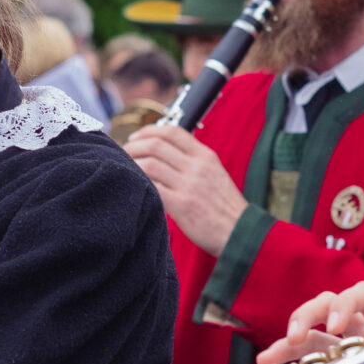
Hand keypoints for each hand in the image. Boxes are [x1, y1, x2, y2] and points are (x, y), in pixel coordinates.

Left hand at [126, 123, 248, 256]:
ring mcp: (189, 185)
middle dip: (133, 146)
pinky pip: (152, 187)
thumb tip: (164, 153)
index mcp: (206, 156)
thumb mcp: (215, 174)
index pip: (172, 131)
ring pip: (149, 164)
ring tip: (124, 170)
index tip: (135, 138)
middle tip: (123, 153)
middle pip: (156, 145)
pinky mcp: (181, 205)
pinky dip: (138, 184)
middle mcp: (197, 166)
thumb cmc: (224, 207)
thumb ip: (192, 161)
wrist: (240, 233)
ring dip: (131, 165)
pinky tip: (133, 188)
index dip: (148, 131)